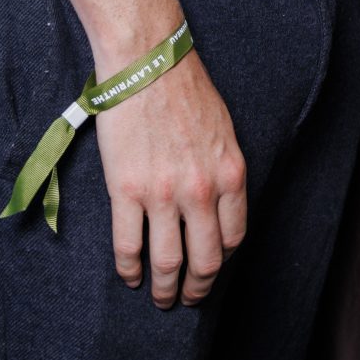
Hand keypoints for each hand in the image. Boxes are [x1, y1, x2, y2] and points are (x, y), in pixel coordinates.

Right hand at [96, 49, 246, 306]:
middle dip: (197, 288)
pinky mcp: (126, 192)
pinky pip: (129, 247)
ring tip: (160, 298)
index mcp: (230, 174)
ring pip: (168, 262)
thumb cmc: (186, 89)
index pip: (234, 238)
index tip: (212, 267)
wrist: (147, 62)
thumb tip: (218, 207)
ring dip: (165, 288)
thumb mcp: (224, 131)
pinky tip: (131, 276)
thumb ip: (223, 171)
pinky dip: (131, 270)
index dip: (222, 260)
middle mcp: (201, 190)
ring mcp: (162, 194)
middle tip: (188, 298)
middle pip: (205, 260)